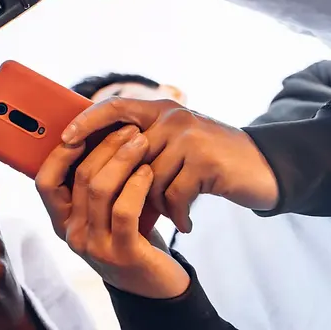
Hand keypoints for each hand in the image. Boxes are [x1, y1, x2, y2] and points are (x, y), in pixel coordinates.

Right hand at [35, 125, 190, 298]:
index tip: (83, 130)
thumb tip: (92, 134)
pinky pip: (124, 210)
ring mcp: (94, 246)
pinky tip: (148, 171)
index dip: (60, 154)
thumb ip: (91, 185)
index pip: (45, 181)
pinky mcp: (122, 254)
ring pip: (100, 189)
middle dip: (105, 146)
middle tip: (129, 130)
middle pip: (79, 178)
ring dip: (123, 159)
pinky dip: (136, 184)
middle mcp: (71, 234)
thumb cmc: (129, 237)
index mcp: (61, 221)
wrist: (153, 286)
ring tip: (142, 143)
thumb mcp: (102, 213)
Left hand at [61, 97, 277, 232]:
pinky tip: (185, 223)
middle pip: (127, 155)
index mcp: (159, 110)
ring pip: (149, 179)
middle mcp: (172, 117)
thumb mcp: (174, 145)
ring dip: (157, 204)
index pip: (113, 106)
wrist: (264, 169)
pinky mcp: (205, 159)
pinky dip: (178, 214)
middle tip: (129, 210)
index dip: (87, 122)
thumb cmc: (209, 163)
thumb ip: (142, 146)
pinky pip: (173, 194)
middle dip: (126, 186)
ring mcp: (189, 136)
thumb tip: (92, 162)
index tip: (65, 141)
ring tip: (171, 214)